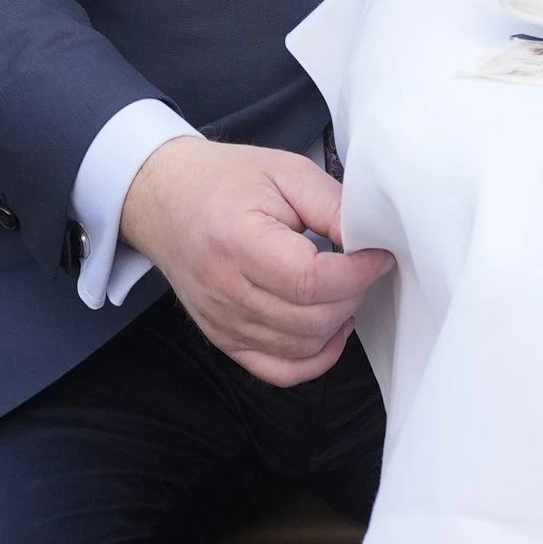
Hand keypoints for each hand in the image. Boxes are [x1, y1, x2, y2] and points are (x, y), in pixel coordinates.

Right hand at [117, 137, 392, 385]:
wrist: (164, 199)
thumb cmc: (225, 181)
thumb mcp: (285, 172)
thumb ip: (332, 205)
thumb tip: (372, 240)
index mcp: (237, 242)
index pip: (311, 281)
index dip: (358, 273)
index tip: (378, 253)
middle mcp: (225, 291)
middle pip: (311, 320)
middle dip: (353, 294)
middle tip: (362, 264)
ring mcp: (222, 323)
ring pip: (302, 349)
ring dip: (338, 322)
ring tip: (343, 286)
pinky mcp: (225, 340)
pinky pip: (280, 371)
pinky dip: (315, 357)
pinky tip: (330, 326)